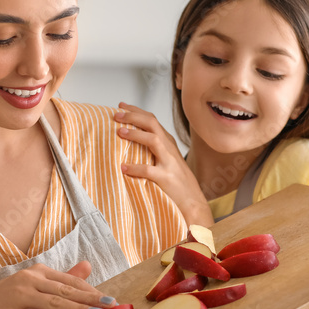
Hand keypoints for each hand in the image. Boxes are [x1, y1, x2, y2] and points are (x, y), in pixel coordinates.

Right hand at [0, 261, 115, 308]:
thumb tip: (88, 267)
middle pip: (66, 291)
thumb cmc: (4, 302)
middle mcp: (29, 280)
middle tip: (111, 304)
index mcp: (35, 272)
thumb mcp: (32, 287)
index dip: (90, 290)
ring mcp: (20, 297)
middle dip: (90, 298)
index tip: (108, 298)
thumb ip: (61, 280)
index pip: (69, 280)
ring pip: (56, 305)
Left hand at [115, 103, 213, 226]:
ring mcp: (169, 162)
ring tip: (120, 132)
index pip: (152, 119)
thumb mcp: (166, 160)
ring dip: (135, 134)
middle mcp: (169, 148)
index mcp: (167, 143)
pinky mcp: (166, 178)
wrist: (193, 202)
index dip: (136, 111)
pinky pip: (149, 170)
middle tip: (116, 114)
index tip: (120, 106)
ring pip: (153, 140)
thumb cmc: (177, 182)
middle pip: (152, 124)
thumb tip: (128, 141)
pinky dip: (135, 168)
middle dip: (133, 116)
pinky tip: (124, 168)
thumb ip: (152, 149)